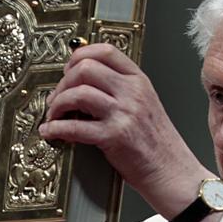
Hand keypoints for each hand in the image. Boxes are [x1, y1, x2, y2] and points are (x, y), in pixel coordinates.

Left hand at [38, 43, 214, 218]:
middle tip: (56, 97)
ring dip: (57, 105)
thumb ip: (121, 88)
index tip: (68, 69)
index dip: (79, 56)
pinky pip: (74, 127)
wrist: (171, 170)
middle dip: (63, 82)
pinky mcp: (114, 137)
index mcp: (139, 80)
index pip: (105, 51)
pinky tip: (51, 132)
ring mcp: (124, 113)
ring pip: (77, 93)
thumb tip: (84, 82)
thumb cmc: (157, 141)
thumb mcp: (145, 103)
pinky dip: (56, 129)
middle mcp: (132, 92)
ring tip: (54, 115)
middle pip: (86, 68)